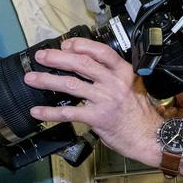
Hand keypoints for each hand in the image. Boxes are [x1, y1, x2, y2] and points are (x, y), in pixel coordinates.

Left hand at [24, 37, 163, 164]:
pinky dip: (50, 112)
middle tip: (41, 57)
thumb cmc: (140, 114)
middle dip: (57, 58)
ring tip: (32, 79)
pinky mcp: (97, 118)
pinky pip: (69, 112)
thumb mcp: (132, 86)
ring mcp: (105, 100)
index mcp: (123, 72)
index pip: (100, 51)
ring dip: (47, 81)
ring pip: (71, 84)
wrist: (150, 136)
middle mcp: (114, 83)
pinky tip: (38, 110)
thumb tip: (87, 67)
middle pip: (81, 64)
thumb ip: (112, 76)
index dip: (80, 45)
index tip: (65, 45)